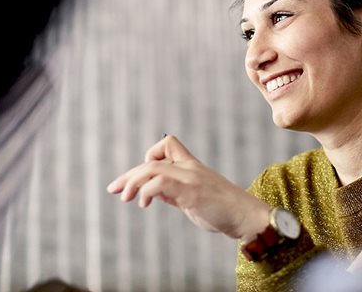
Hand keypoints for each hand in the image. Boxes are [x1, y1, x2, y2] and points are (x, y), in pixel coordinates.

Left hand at [106, 135, 269, 239]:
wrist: (246, 216)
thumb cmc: (222, 210)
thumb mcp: (192, 199)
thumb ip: (173, 193)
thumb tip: (151, 193)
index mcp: (192, 167)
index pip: (168, 144)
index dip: (150, 154)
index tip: (142, 175)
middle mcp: (190, 168)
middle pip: (153, 159)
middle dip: (130, 174)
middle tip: (114, 189)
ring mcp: (191, 178)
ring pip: (153, 167)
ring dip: (133, 181)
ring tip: (124, 197)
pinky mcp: (192, 191)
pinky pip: (162, 182)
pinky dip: (147, 191)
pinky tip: (144, 204)